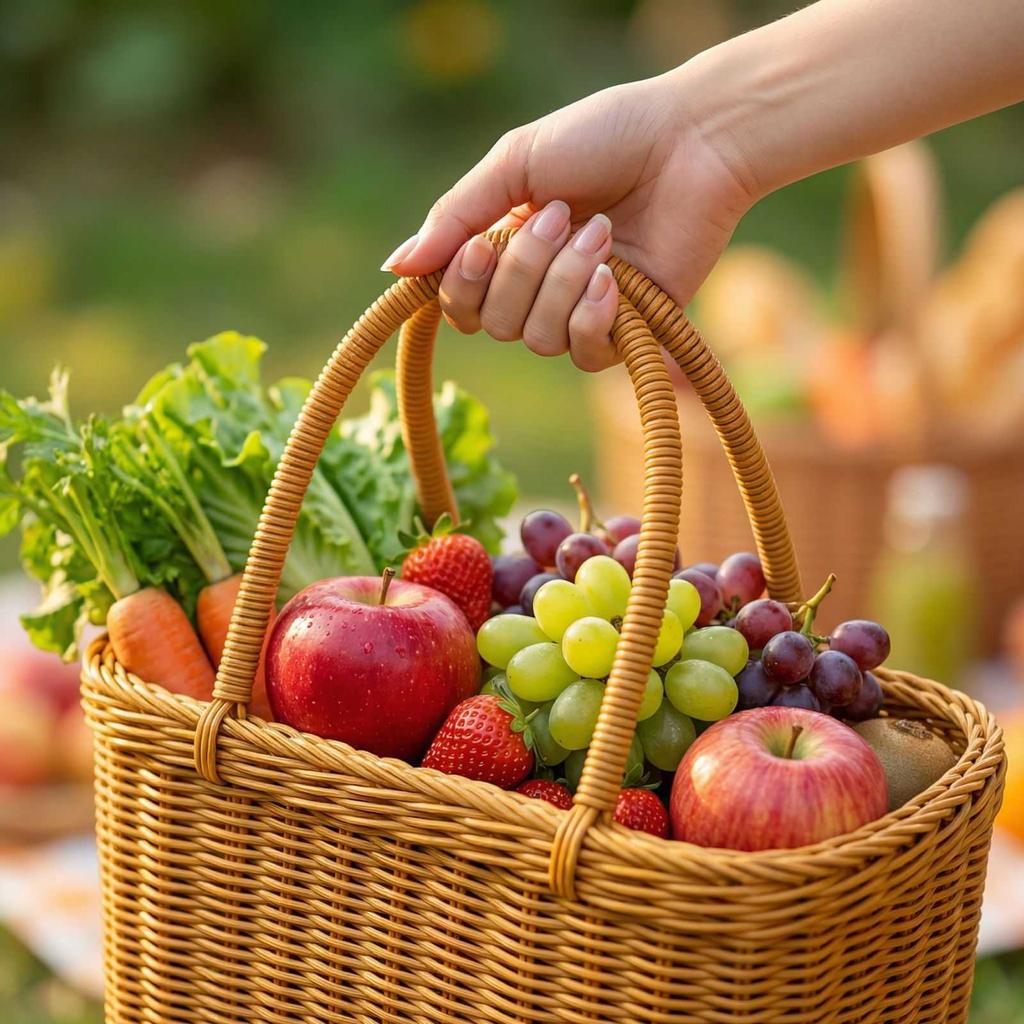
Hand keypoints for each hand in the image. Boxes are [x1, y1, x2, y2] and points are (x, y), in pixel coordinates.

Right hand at [382, 71, 757, 370]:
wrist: (690, 143)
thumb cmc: (606, 137)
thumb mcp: (516, 163)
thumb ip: (456, 216)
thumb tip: (394, 267)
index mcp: (504, 246)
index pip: (459, 302)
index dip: (464, 286)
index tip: (484, 244)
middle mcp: (537, 286)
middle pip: (495, 324)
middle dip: (524, 270)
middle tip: (563, 216)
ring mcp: (579, 310)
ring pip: (537, 340)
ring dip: (564, 283)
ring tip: (600, 232)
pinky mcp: (625, 330)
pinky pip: (584, 354)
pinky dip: (593, 316)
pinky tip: (615, 277)